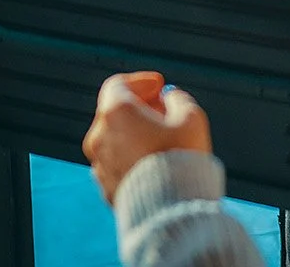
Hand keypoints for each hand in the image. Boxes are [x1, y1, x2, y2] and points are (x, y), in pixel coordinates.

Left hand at [82, 71, 211, 204]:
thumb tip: (170, 98)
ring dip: (134, 134)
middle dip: (139, 108)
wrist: (170, 206)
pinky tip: (154, 162)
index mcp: (116, 112)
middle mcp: (99, 136)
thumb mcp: (191, 117)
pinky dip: (131, 157)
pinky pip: (116, 164)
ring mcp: (99, 164)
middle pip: (114, 112)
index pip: (117, 85)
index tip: (159, 86)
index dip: (140, 82)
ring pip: (114, 140)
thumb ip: (178, 99)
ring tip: (162, 140)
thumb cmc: (180, 157)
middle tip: (164, 111)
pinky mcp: (105, 187)